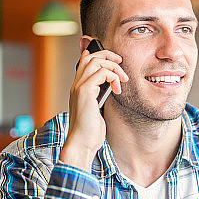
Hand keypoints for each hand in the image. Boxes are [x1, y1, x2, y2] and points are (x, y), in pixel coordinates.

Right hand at [59, 45, 128, 171]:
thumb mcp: (96, 109)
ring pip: (96, 61)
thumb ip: (100, 96)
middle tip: (121, 63)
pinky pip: (102, 73)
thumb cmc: (90, 131)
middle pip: (90, 57)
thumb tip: (111, 87)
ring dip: (113, 67)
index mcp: (78, 88)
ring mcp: (79, 87)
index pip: (84, 61)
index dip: (99, 55)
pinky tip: (117, 90)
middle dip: (108, 55)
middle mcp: (76, 85)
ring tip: (122, 79)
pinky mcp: (85, 91)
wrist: (82, 143)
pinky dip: (113, 77)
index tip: (114, 61)